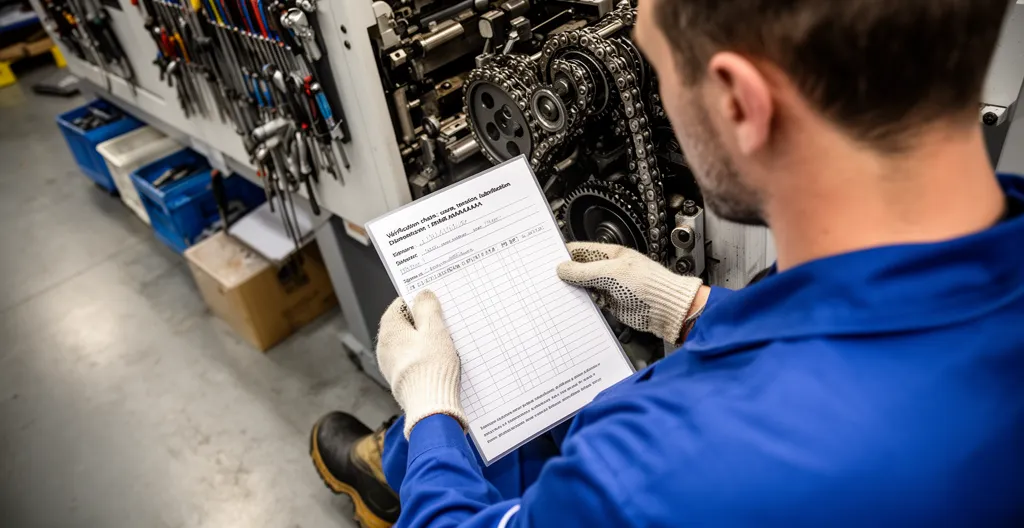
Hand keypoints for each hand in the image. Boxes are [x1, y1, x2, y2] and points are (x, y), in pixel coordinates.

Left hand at [377, 291, 466, 438]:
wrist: (430, 407)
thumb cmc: (431, 367)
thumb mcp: (434, 329)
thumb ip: (427, 308)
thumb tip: (422, 295)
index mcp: (389, 331)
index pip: (399, 305)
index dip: (417, 301)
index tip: (433, 302)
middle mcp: (384, 347)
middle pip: (404, 325)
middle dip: (423, 321)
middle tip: (443, 322)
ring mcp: (391, 365)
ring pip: (408, 343)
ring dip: (425, 341)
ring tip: (445, 343)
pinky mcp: (401, 380)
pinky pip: (412, 360)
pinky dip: (424, 357)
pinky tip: (440, 361)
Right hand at [557, 242, 705, 343]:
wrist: (666, 309)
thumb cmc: (649, 285)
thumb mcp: (611, 273)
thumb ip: (585, 271)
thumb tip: (563, 268)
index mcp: (611, 255)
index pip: (581, 250)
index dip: (564, 254)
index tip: (548, 261)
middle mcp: (610, 270)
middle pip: (581, 270)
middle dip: (567, 274)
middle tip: (550, 280)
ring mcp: (610, 287)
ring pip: (585, 287)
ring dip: (574, 291)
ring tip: (558, 293)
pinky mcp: (612, 303)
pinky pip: (592, 302)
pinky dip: (583, 304)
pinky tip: (574, 305)